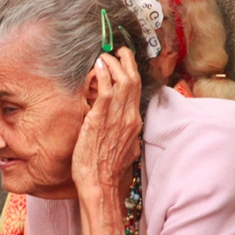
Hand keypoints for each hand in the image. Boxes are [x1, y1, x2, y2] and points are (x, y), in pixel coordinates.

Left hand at [72, 48, 142, 194]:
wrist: (100, 184)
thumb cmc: (105, 170)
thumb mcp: (123, 149)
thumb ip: (124, 134)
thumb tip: (123, 129)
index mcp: (134, 123)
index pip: (136, 91)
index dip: (131, 73)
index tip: (124, 63)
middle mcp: (129, 117)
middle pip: (133, 81)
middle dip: (126, 61)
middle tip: (117, 50)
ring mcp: (117, 117)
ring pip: (122, 81)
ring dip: (113, 63)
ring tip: (104, 54)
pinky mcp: (101, 119)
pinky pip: (106, 90)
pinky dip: (103, 74)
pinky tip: (97, 65)